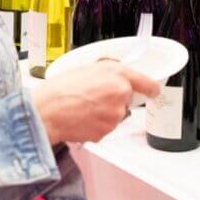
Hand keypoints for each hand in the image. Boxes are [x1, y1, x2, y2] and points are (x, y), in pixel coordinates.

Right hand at [32, 61, 158, 144]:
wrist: (46, 111)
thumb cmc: (61, 89)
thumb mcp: (87, 67)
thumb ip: (109, 71)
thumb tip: (118, 76)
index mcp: (117, 75)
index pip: (147, 83)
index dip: (151, 87)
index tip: (153, 90)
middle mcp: (120, 94)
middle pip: (126, 100)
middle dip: (115, 99)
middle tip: (94, 97)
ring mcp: (115, 115)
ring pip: (116, 115)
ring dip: (105, 113)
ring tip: (84, 107)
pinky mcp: (107, 131)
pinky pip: (106, 127)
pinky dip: (97, 124)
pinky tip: (82, 118)